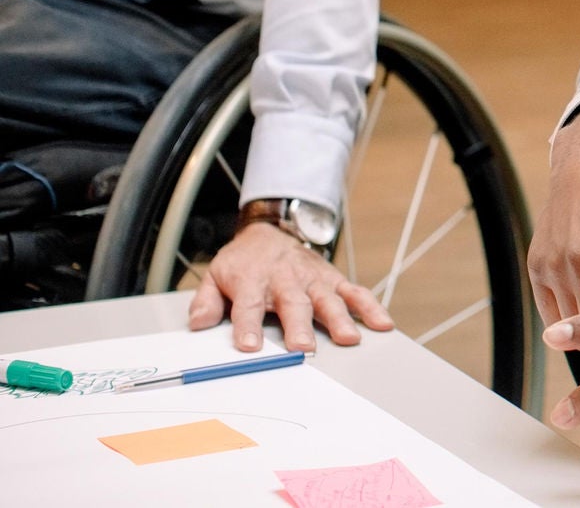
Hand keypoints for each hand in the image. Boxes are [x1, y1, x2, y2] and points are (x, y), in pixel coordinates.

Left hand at [189, 223, 393, 352]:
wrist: (269, 231)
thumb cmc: (243, 262)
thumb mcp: (214, 276)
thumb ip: (206, 301)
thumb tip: (198, 324)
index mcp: (253, 280)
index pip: (247, 305)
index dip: (247, 326)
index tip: (249, 346)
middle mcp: (285, 279)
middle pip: (292, 304)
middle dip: (299, 326)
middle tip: (303, 348)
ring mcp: (312, 279)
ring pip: (327, 299)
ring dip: (339, 319)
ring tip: (348, 339)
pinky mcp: (332, 279)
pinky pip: (354, 292)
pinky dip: (370, 307)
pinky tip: (381, 324)